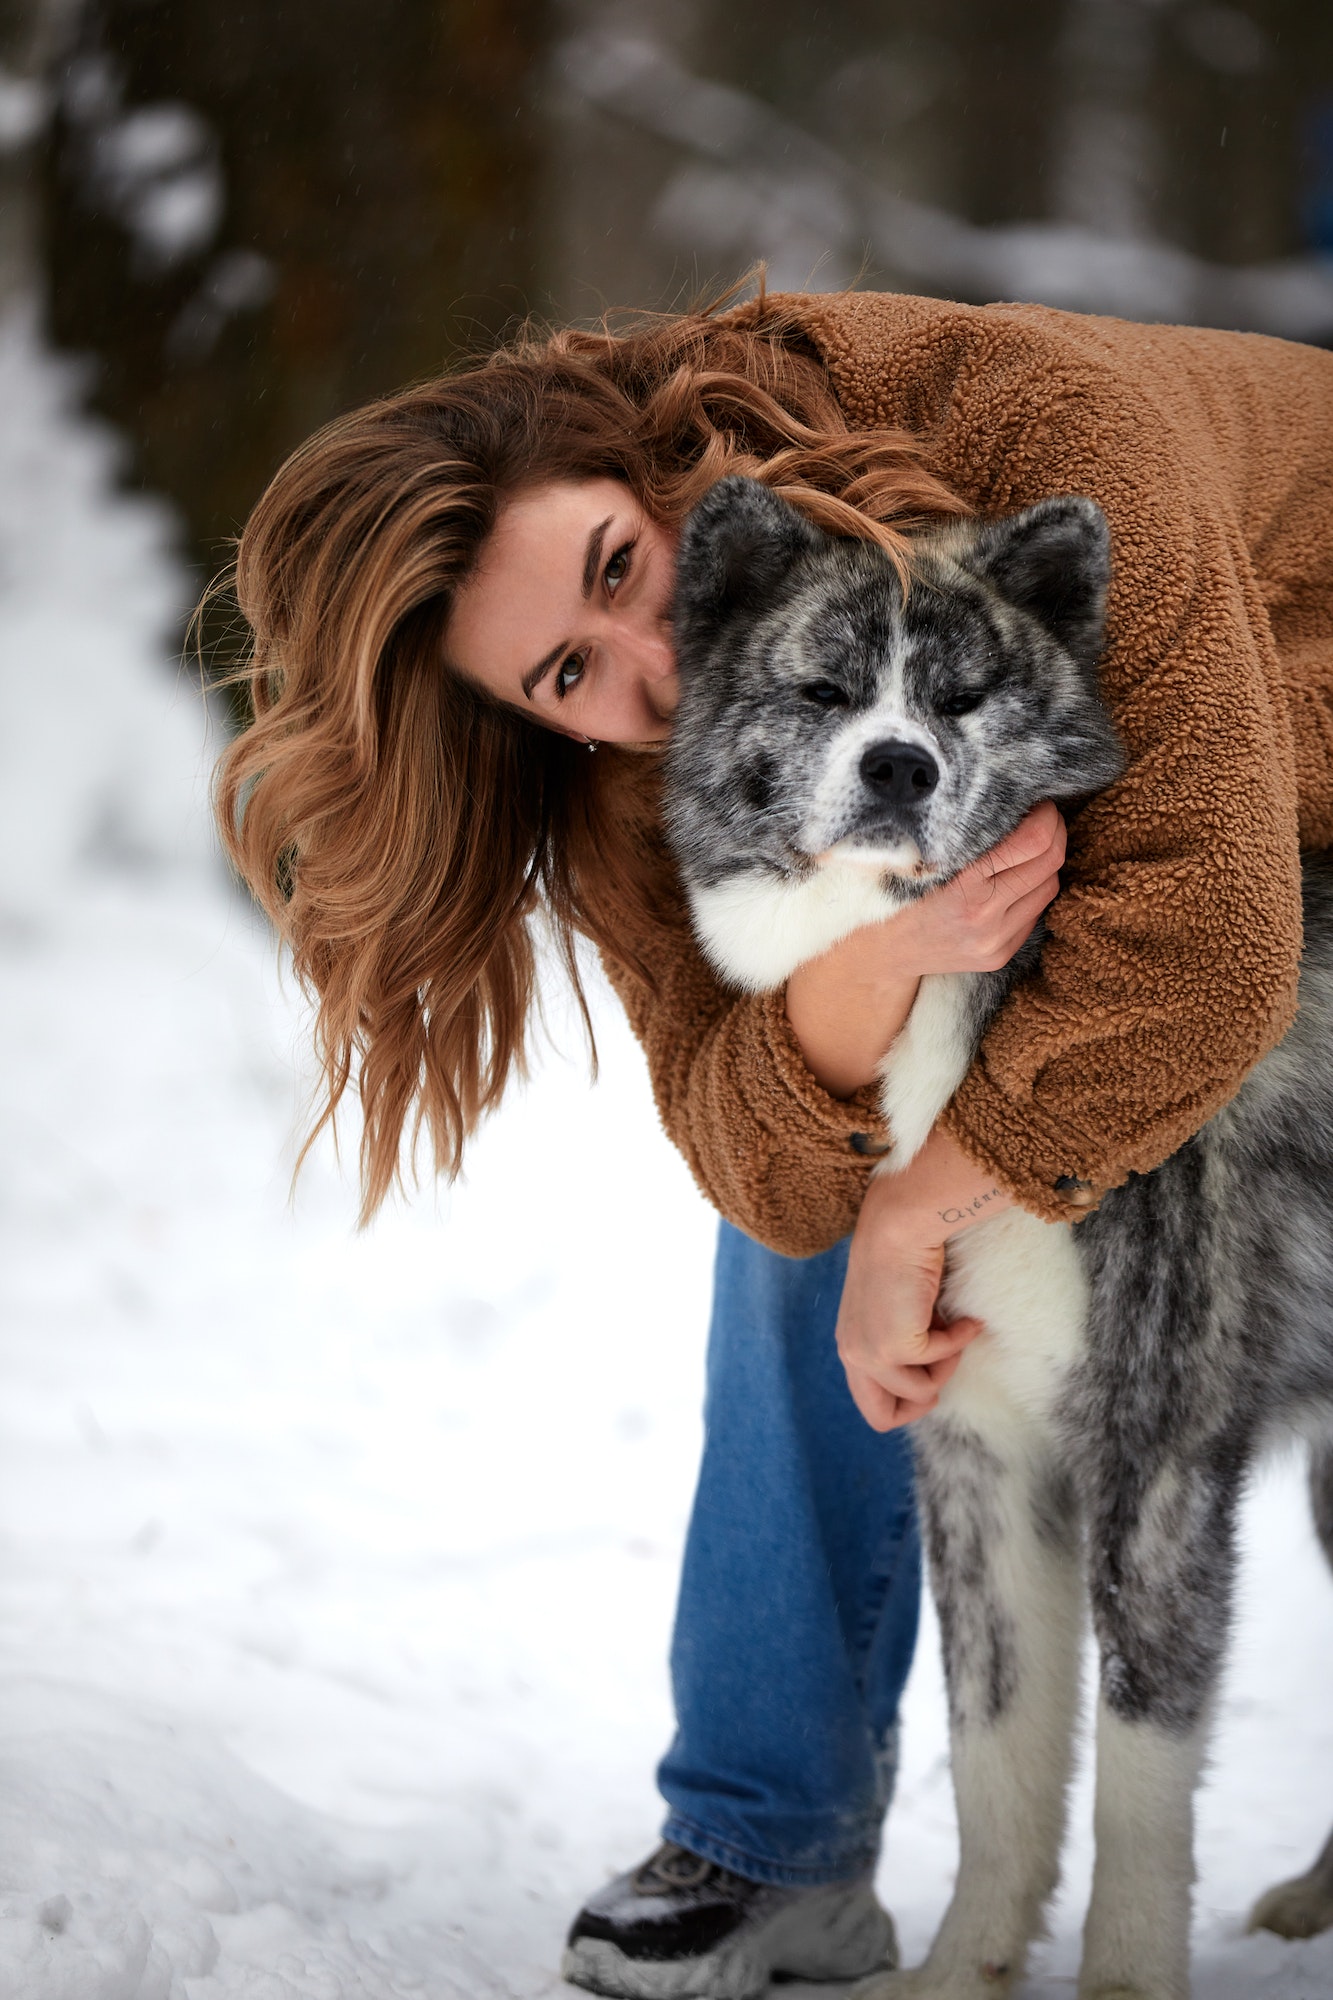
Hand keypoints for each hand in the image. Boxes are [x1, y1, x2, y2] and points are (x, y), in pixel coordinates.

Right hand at [786, 803, 1065, 1097]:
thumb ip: (959, 831)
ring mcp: (996, 940)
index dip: (1043, 816)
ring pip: (1050, 886)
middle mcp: (985, 917)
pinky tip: (1010, 880)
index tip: (1034, 802)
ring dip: (1045, 862)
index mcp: (963, 889)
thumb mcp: (916, 853)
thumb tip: (1004, 796)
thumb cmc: (890, 891)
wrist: (875, 953)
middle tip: (1040, 815)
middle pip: (1051, 862)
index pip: (1033, 843)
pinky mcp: (1000, 955)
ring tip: (1026, 846)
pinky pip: (1036, 911)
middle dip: (1053, 832)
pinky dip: (1031, 890)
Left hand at [836, 1128, 1010, 1429]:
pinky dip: (961, 1340)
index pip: (870, 1403)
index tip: (932, 1370)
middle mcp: (852, 1355)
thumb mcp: (895, 1309)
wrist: (898, 1226)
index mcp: (850, 1346)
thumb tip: (933, 1372)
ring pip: (921, 1392)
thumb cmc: (901, 1257)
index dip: (907, 1398)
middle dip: (922, 1401)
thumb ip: (902, 1341)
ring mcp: (871, 1354)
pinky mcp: (895, 1347)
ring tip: (955, 1329)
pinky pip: (942, 1360)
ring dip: (948, 1363)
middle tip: (945, 1366)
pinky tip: (968, 1318)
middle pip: (882, 1418)